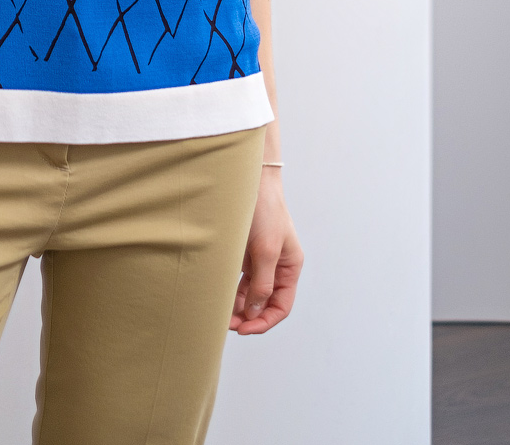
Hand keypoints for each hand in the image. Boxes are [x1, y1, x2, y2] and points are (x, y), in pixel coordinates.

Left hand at [228, 168, 302, 334]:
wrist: (250, 180)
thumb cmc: (264, 210)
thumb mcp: (266, 250)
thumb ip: (262, 283)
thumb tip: (255, 311)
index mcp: (290, 267)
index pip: (281, 306)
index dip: (264, 321)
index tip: (244, 329)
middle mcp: (277, 267)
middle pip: (265, 302)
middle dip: (248, 316)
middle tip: (227, 324)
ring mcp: (260, 260)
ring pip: (250, 293)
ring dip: (237, 306)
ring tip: (220, 314)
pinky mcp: (245, 252)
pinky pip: (239, 279)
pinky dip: (231, 290)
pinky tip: (219, 296)